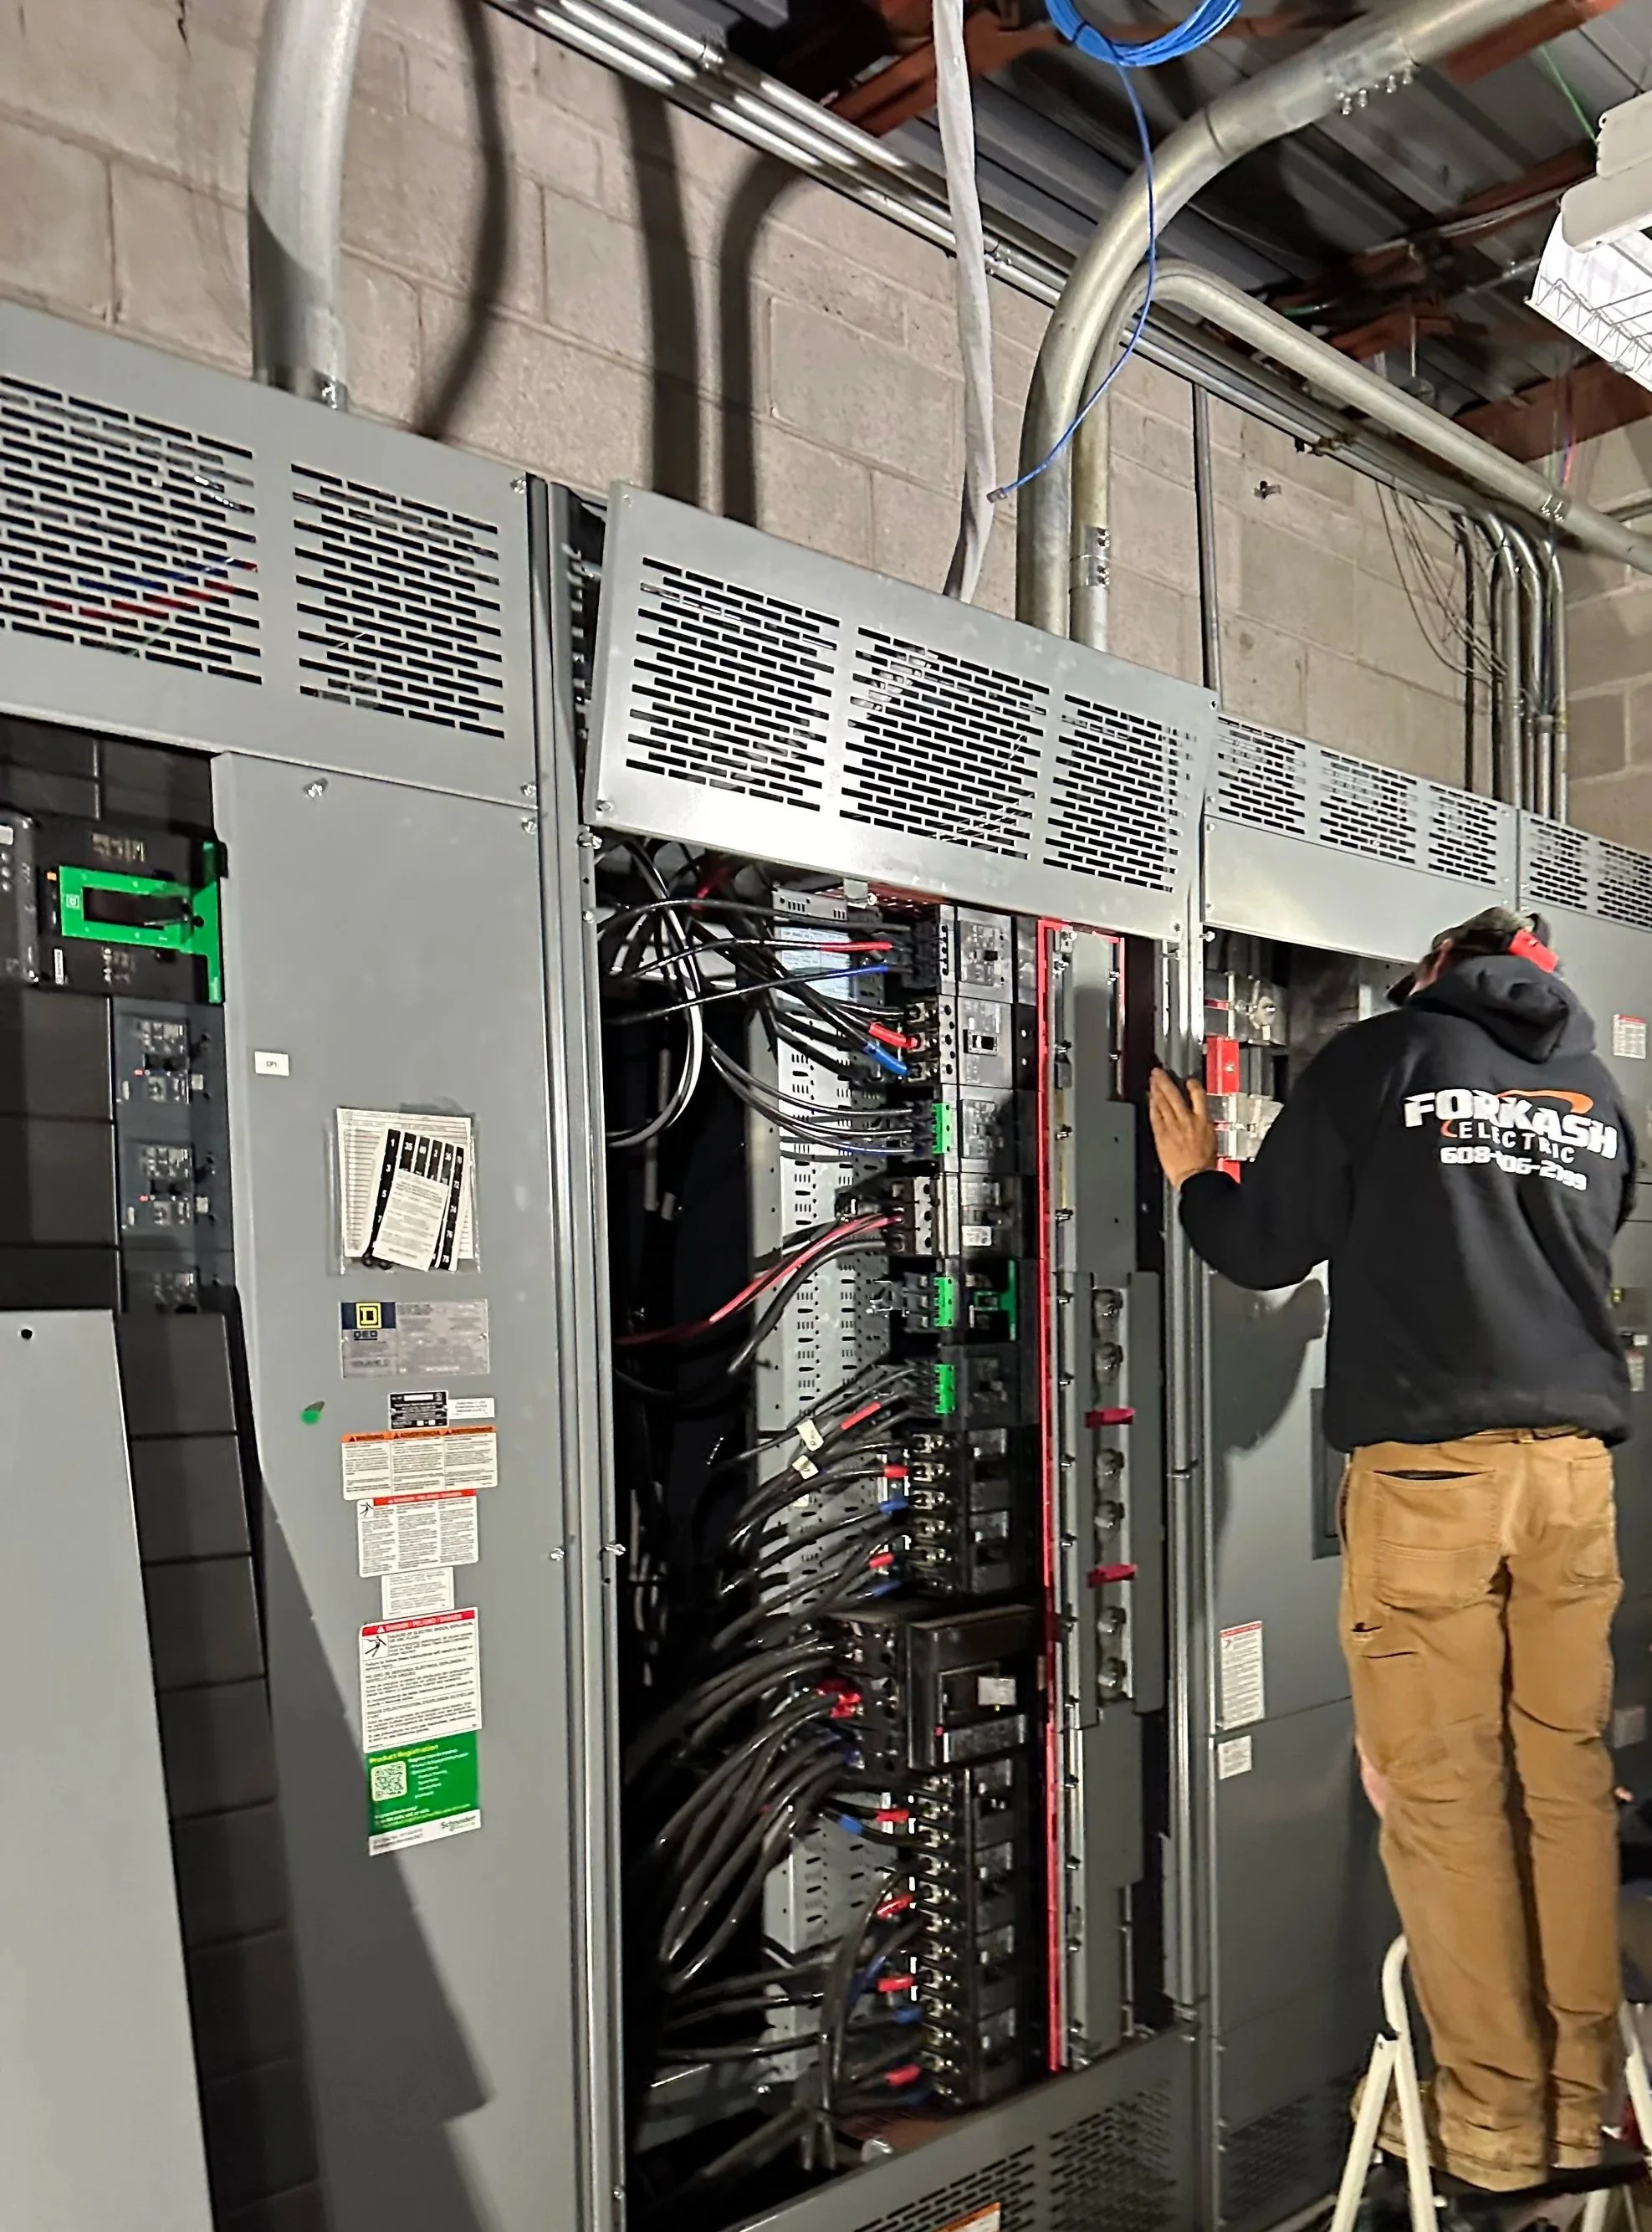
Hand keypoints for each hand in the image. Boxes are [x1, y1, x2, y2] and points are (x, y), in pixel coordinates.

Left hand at [1148, 1068, 1218, 1189]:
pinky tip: (1149, 1100)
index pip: (1198, 1095)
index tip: (1188, 1081)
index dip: (1192, 1085)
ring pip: (1162, 1103)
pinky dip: (1152, 1107)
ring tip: (1151, 1081)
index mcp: (1203, 1120)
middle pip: (1174, 1095)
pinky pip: (1155, 1117)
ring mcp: (1173, 1127)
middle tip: (1158, 1072)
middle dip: (1165, 1081)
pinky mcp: (1162, 1135)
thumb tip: (1199, 1118)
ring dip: (1156, 1090)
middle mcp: (1187, 1120)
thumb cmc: (1204, 1163)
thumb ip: (1203, 1124)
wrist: (1195, 1176)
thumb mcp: (1212, 1138)